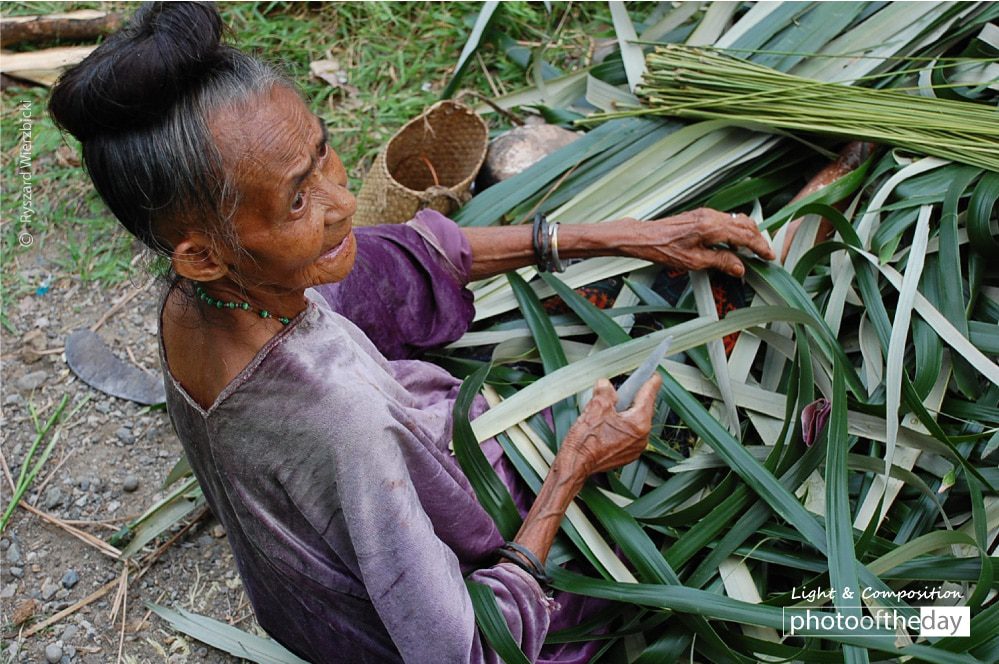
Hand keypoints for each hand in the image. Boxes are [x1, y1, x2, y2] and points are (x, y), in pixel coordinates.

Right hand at [558, 374, 661, 479]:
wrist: (575, 465)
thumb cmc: (585, 440)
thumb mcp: (595, 407)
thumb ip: (605, 391)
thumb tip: (606, 385)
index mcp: (639, 423)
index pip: (649, 395)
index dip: (650, 382)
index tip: (654, 374)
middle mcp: (642, 437)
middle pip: (643, 409)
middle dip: (633, 398)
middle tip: (623, 389)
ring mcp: (635, 448)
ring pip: (635, 423)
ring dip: (626, 414)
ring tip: (610, 409)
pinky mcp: (626, 455)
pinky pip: (629, 435)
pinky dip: (622, 427)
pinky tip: (607, 425)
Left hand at [616, 209, 774, 276]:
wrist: (645, 237)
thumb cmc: (665, 250)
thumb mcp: (694, 262)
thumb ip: (720, 262)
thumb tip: (741, 268)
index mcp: (712, 227)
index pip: (745, 236)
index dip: (760, 246)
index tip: (770, 256)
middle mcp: (712, 216)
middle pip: (745, 224)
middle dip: (758, 238)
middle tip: (765, 253)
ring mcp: (706, 213)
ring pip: (736, 220)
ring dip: (747, 234)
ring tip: (751, 250)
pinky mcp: (700, 215)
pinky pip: (725, 220)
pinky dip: (734, 231)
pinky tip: (732, 245)